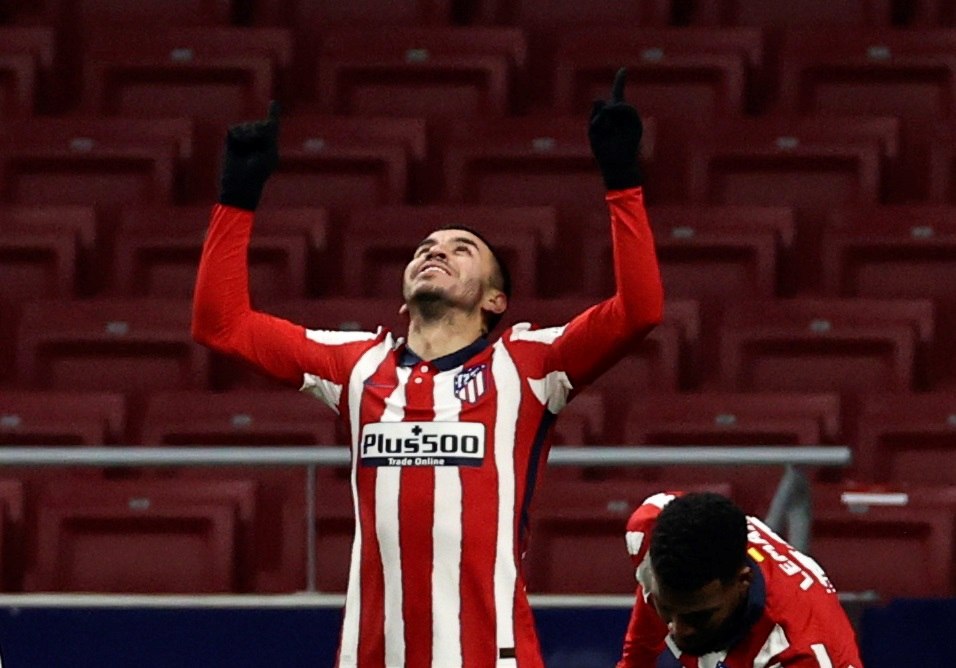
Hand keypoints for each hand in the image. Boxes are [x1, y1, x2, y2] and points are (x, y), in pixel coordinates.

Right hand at [219, 100, 280, 210]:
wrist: (240, 184)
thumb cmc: (257, 173)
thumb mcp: (268, 154)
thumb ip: (269, 135)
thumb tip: (265, 123)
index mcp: (269, 143)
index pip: (271, 125)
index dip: (273, 113)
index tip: (274, 103)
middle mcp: (256, 139)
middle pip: (260, 124)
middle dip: (259, 136)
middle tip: (256, 154)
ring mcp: (243, 138)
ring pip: (247, 126)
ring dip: (248, 138)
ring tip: (246, 153)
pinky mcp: (231, 139)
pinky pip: (235, 129)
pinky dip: (237, 138)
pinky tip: (237, 148)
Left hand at [588, 68, 643, 189]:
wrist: (617, 166)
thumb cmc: (604, 152)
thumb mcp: (593, 132)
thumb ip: (595, 115)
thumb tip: (598, 98)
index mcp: (613, 118)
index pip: (616, 96)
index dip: (620, 82)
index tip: (623, 70)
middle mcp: (623, 117)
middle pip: (612, 103)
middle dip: (601, 114)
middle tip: (597, 127)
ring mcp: (631, 120)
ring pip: (617, 105)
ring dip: (606, 115)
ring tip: (604, 129)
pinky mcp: (636, 124)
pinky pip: (625, 109)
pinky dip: (614, 114)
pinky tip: (610, 126)